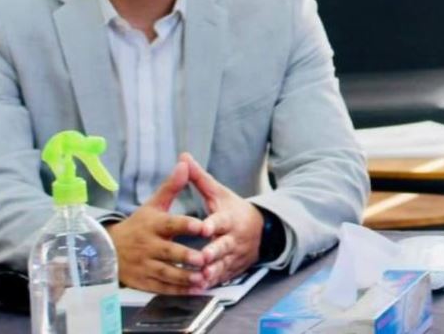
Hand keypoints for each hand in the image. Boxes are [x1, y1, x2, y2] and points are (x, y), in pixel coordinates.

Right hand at [105, 161, 207, 293]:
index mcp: (152, 224)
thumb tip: (184, 163)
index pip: (170, 224)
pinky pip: (162, 287)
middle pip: (169, 251)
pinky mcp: (145, 282)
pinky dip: (178, 290)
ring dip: (184, 277)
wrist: (108, 250)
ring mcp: (146, 265)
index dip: (186, 225)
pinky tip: (194, 290)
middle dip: (186, 256)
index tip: (203, 226)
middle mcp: (149, 245)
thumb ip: (171, 187)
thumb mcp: (153, 205)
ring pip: (166, 273)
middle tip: (204, 259)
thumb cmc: (138, 225)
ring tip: (202, 278)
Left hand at [181, 152, 263, 288]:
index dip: (213, 224)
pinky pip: (224, 277)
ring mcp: (235, 255)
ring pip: (224, 265)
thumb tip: (183, 156)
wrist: (261, 229)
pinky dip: (215, 282)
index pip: (221, 220)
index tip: (203, 227)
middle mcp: (234, 238)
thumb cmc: (232, 208)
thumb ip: (199, 177)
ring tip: (200, 277)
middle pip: (223, 246)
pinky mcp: (235, 268)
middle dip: (213, 252)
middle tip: (202, 257)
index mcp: (229, 217)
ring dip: (213, 271)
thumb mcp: (218, 192)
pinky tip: (202, 287)